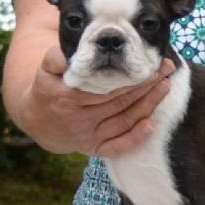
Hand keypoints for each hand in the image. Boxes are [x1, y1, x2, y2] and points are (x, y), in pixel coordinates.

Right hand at [19, 45, 174, 156]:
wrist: (37, 119)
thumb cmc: (50, 86)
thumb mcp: (46, 69)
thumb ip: (56, 58)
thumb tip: (70, 55)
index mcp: (68, 96)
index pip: (107, 85)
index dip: (132, 75)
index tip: (151, 62)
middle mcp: (78, 118)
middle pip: (120, 101)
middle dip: (147, 85)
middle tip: (166, 70)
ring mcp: (86, 135)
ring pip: (123, 120)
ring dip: (148, 105)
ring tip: (165, 87)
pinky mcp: (92, 149)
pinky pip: (115, 147)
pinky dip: (134, 138)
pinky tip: (151, 126)